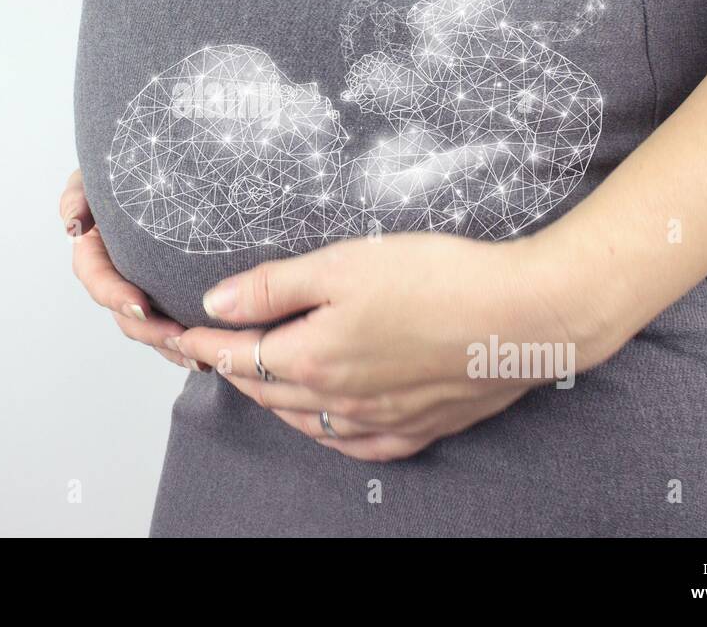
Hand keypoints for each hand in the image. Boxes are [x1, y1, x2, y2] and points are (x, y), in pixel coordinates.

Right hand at [60, 169, 206, 370]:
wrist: (157, 172)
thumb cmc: (119, 174)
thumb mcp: (92, 179)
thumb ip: (78, 196)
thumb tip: (72, 224)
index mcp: (94, 255)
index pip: (99, 281)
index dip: (116, 296)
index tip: (141, 304)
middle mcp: (116, 279)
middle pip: (127, 316)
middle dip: (151, 331)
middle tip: (180, 337)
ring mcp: (141, 290)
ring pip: (150, 329)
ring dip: (170, 346)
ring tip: (198, 355)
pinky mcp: (167, 296)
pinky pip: (172, 326)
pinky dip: (186, 343)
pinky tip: (207, 354)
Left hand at [176, 232, 606, 460]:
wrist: (526, 316)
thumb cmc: (440, 279)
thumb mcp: (342, 263)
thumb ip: (273, 286)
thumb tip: (216, 303)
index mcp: (312, 357)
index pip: (239, 356)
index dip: (205, 342)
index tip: (180, 333)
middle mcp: (340, 399)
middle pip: (268, 391)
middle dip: (235, 369)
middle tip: (216, 351)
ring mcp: (381, 420)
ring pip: (308, 421)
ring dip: (276, 400)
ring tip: (262, 379)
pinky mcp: (420, 427)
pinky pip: (358, 444)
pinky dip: (330, 432)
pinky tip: (330, 420)